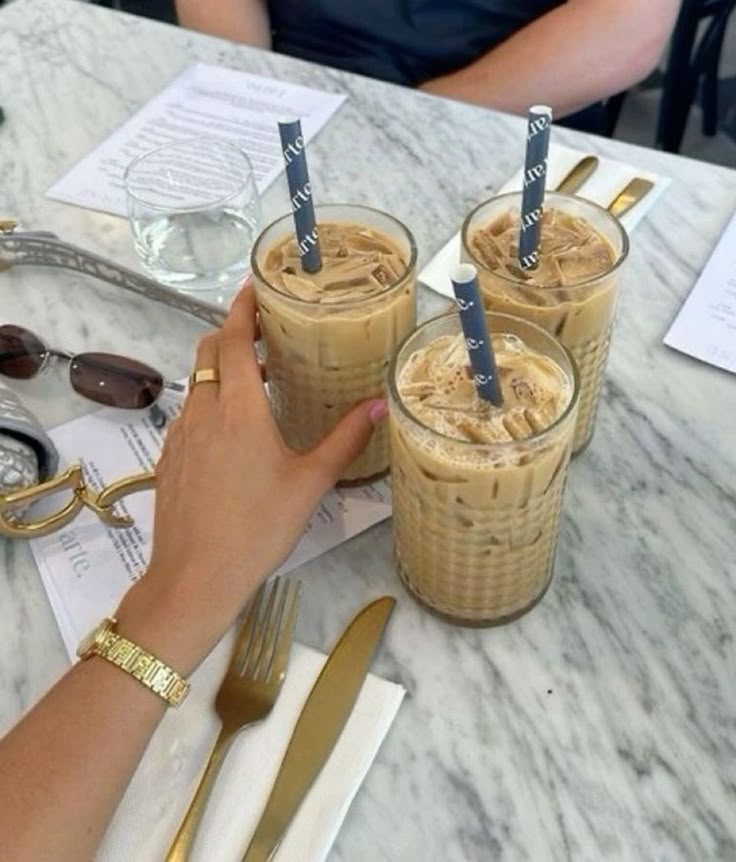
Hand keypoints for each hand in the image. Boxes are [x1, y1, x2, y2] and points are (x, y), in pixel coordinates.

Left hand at [117, 281, 385, 667]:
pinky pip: (188, 413)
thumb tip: (379, 406)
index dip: (242, 308)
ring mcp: (180, 435)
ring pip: (196, 383)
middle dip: (232, 333)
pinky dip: (209, 402)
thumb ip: (345, 439)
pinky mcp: (169, 458)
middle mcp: (203, 412)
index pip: (232, 340)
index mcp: (238, 409)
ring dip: (221, 370)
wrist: (195, 578)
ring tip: (257, 382)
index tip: (255, 287)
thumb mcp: (310, 483)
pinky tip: (233, 431)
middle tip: (265, 335)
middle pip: (208, 352)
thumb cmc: (258, 528)